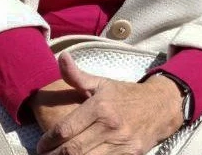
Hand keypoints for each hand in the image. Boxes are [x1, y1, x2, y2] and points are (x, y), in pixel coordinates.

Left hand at [36, 53, 183, 154]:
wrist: (161, 107)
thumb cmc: (126, 95)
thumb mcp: (101, 83)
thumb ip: (77, 76)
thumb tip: (61, 57)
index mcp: (99, 107)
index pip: (66, 129)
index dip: (48, 140)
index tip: (41, 145)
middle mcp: (109, 126)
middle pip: (73, 150)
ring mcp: (121, 144)